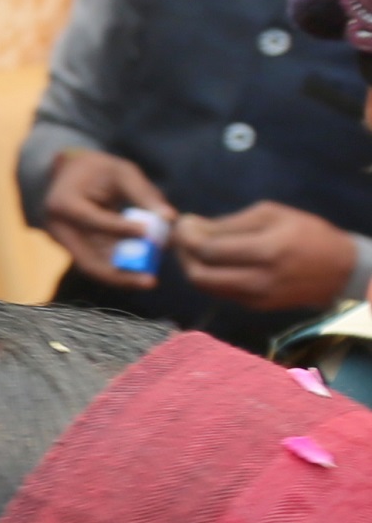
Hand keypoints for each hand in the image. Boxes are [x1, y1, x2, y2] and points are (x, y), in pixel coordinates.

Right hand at [38, 148, 170, 287]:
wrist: (66, 176)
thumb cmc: (97, 169)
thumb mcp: (121, 172)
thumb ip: (144, 194)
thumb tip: (170, 218)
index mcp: (63, 203)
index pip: (93, 220)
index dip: (119, 228)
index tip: (148, 233)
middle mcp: (58, 229)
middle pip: (87, 260)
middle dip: (120, 274)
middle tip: (150, 281)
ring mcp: (63, 243)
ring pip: (92, 267)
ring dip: (121, 276)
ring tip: (148, 280)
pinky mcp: (73, 250)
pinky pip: (96, 264)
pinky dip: (119, 269)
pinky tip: (141, 272)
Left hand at [174, 199, 360, 311]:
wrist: (340, 270)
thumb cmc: (307, 234)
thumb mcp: (273, 215)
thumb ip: (231, 223)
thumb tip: (193, 227)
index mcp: (266, 251)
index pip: (209, 250)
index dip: (187, 236)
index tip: (182, 222)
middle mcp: (259, 280)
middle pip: (199, 274)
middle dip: (183, 253)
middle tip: (182, 236)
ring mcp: (256, 298)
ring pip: (206, 287)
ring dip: (191, 266)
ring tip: (193, 247)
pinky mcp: (255, 306)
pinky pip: (220, 292)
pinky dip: (208, 275)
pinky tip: (211, 260)